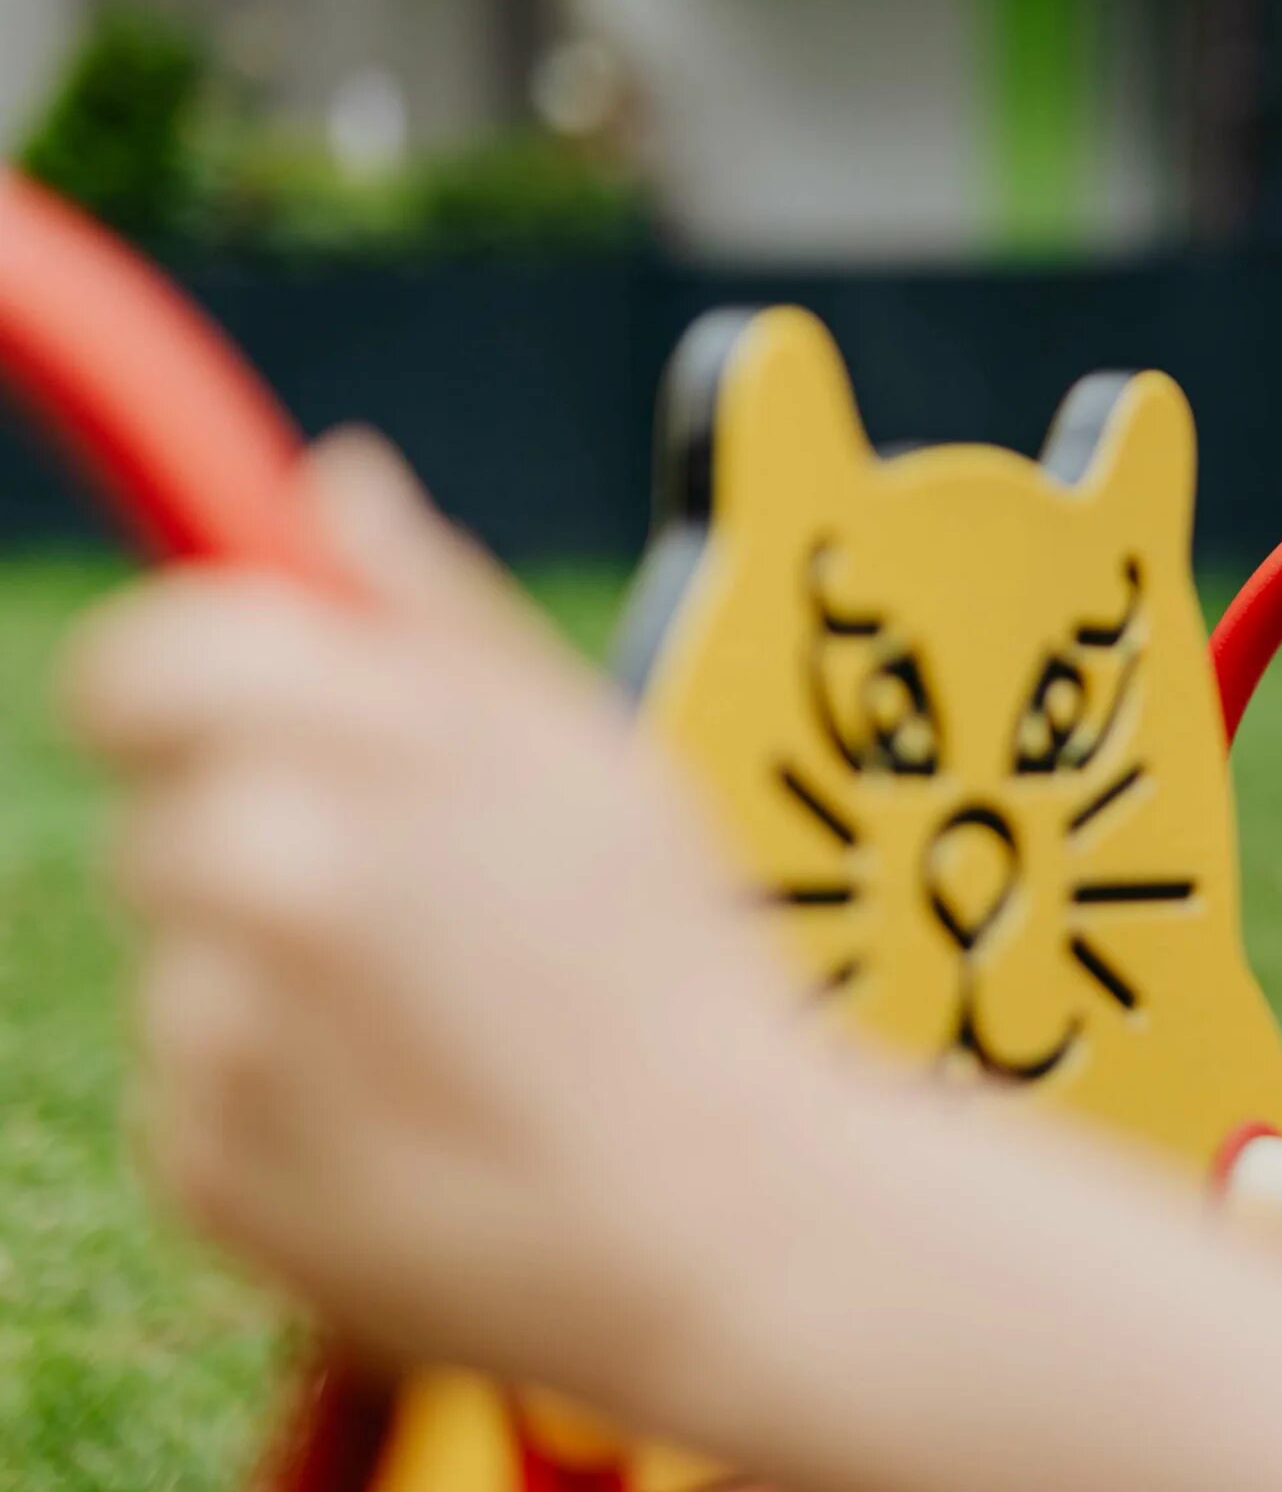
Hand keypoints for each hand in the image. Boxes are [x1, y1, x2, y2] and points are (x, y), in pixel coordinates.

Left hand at [62, 433, 798, 1408]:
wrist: (719, 1221)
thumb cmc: (674, 974)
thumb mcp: (591, 752)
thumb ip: (435, 612)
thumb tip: (333, 483)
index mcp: (361, 742)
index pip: (141, 660)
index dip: (198, 682)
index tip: (254, 718)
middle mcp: (261, 874)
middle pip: (173, 815)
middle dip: (273, 838)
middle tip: (426, 904)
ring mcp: (218, 1033)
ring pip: (192, 958)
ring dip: (280, 978)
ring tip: (449, 1022)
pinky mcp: (202, 1166)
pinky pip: (204, 1091)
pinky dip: (288, 1099)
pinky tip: (418, 1111)